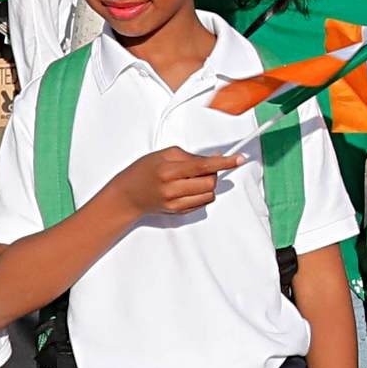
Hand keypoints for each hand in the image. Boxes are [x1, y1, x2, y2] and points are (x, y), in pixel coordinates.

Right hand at [111, 145, 235, 221]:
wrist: (128, 195)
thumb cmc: (143, 171)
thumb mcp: (163, 155)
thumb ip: (190, 155)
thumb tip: (214, 158)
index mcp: (168, 170)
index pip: (203, 166)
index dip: (224, 162)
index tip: (238, 159)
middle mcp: (172, 189)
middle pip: (210, 183)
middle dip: (213, 174)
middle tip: (204, 168)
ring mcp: (175, 204)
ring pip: (209, 195)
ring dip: (208, 186)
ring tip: (193, 179)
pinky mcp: (178, 213)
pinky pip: (202, 203)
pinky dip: (201, 194)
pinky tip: (188, 188)